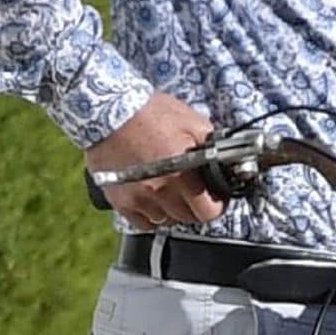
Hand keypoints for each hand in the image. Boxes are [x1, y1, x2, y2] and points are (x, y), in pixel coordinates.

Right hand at [84, 92, 223, 230]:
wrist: (108, 112)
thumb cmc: (149, 113)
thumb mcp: (192, 121)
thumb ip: (211, 144)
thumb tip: (226, 158)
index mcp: (181, 173)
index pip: (208, 211)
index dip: (218, 205)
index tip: (218, 198)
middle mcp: (159, 190)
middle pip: (188, 218)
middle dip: (198, 207)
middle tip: (198, 194)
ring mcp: (137, 198)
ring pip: (166, 221)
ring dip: (174, 210)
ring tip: (174, 192)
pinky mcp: (120, 200)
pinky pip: (142, 222)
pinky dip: (152, 215)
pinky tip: (155, 199)